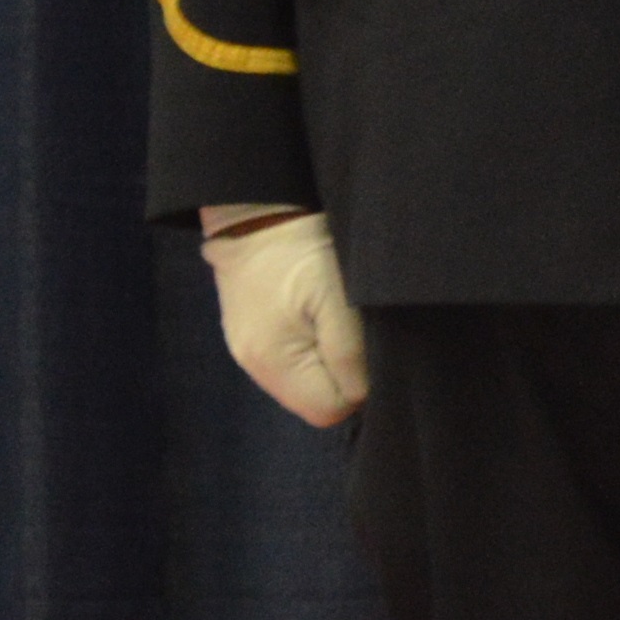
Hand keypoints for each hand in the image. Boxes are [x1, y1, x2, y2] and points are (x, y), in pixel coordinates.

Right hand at [199, 206, 367, 428]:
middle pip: (317, 400)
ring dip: (330, 361)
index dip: (359, 389)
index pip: (329, 411)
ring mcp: (249, 350)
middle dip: (345, 377)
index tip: (369, 352)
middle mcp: (255, 365)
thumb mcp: (339, 300)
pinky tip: (319, 314)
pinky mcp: (252, 333)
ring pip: (307, 380)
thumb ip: (352, 356)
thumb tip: (365, 396)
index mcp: (273, 362)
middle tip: (356, 329)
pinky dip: (314, 346)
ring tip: (337, 317)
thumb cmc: (302, 249)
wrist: (258, 208)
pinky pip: (293, 359)